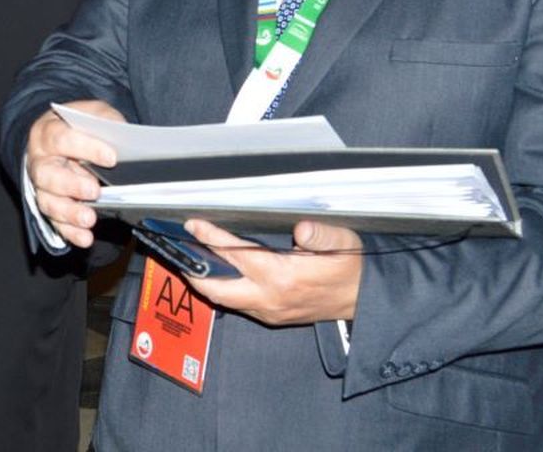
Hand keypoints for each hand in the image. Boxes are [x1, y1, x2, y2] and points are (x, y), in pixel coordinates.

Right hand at [24, 99, 123, 247]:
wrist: (59, 140)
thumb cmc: (79, 127)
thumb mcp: (94, 113)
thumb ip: (106, 122)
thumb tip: (125, 138)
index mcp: (48, 132)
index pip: (61, 139)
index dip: (85, 148)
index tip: (112, 157)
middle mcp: (40, 160)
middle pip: (47, 174)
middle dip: (71, 185)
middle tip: (94, 191)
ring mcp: (43, 186)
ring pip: (48, 202)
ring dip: (68, 213)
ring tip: (89, 219)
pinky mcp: (50, 205)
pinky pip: (55, 222)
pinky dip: (70, 232)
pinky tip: (85, 238)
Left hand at [181, 218, 361, 324]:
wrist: (365, 299)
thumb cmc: (351, 268)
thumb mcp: (342, 242)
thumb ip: (320, 235)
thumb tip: (302, 228)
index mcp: (283, 277)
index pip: (235, 255)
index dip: (210, 238)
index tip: (193, 225)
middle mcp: (271, 298)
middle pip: (218, 289)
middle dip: (194, 272)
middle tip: (177, 251)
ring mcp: (270, 311)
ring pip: (226, 300)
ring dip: (207, 282)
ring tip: (191, 260)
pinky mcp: (273, 316)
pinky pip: (239, 304)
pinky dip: (224, 289)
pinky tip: (219, 273)